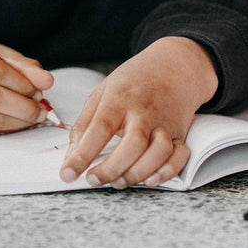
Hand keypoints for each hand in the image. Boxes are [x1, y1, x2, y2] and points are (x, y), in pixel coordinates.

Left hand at [59, 37, 218, 188]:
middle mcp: (144, 112)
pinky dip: (167, 172)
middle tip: (93, 179)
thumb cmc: (134, 81)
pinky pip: (180, 156)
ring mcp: (164, 123)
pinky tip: (150, 180)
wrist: (174, 66)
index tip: (67, 173)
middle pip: (132, 144)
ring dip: (137, 173)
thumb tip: (72, 154)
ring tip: (118, 182)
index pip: (99, 128)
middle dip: (111, 169)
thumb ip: (85, 123)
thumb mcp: (102, 92)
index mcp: (119, 99)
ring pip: (158, 153)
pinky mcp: (180, 134)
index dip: (82, 154)